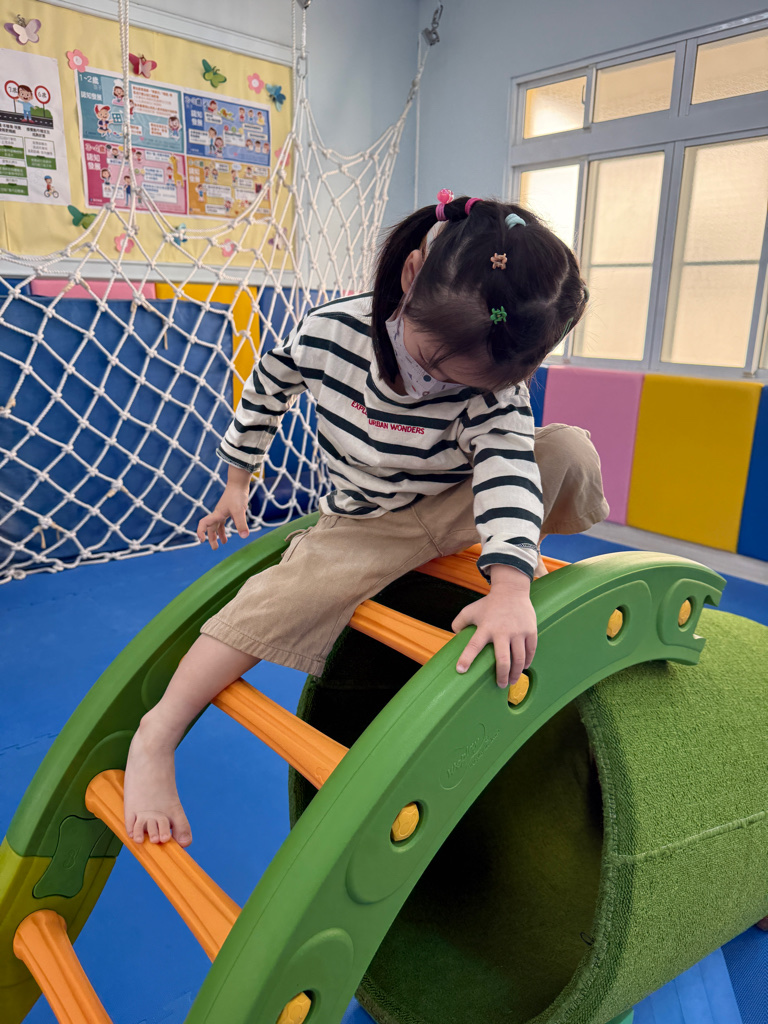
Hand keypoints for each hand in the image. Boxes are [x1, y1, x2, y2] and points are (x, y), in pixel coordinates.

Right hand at [197, 483, 249, 549]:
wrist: (239, 483)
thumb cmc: (237, 495)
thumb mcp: (240, 511)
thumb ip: (241, 524)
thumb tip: (244, 536)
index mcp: (217, 514)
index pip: (204, 523)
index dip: (200, 532)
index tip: (202, 541)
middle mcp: (218, 513)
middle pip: (211, 527)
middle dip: (212, 538)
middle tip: (215, 548)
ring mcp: (224, 511)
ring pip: (218, 525)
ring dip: (219, 534)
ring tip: (224, 542)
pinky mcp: (230, 510)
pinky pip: (225, 521)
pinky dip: (227, 527)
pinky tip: (233, 531)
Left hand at [451, 566, 536, 687]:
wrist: (512, 591)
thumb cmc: (489, 604)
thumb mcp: (470, 610)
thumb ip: (459, 623)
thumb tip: (454, 636)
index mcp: (486, 627)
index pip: (474, 645)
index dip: (467, 658)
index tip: (461, 670)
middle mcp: (502, 631)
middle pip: (503, 659)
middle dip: (501, 675)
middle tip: (500, 684)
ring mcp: (518, 632)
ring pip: (519, 659)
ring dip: (515, 673)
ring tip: (512, 681)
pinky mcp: (530, 631)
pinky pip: (530, 651)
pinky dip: (527, 662)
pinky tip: (523, 668)